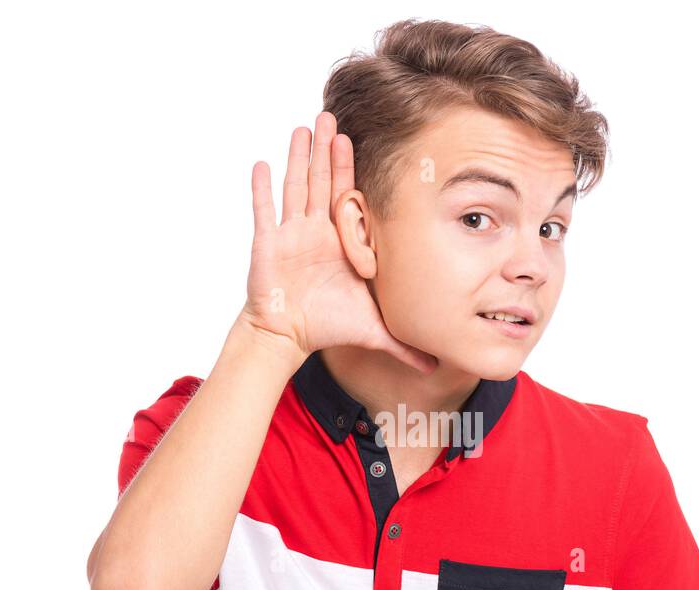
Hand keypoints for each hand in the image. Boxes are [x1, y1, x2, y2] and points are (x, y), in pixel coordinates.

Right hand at [238, 111, 436, 373]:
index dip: (351, 168)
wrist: (288, 336)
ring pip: (296, 187)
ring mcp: (291, 234)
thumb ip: (405, 343)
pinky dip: (262, 190)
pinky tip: (261, 164)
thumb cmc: (328, 326)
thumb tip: (436, 366)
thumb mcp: (373, 330)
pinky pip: (264, 213)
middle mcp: (316, 230)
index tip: (358, 139)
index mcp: (342, 240)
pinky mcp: (268, 245)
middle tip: (333, 115)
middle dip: (327, 150)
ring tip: (303, 127)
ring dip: (299, 157)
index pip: (348, 196)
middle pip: (322, 181)